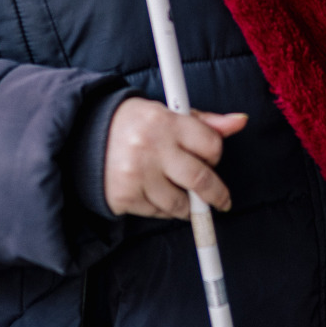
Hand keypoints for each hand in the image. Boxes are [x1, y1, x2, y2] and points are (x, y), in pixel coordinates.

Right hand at [103, 98, 247, 218]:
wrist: (85, 136)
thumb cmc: (135, 124)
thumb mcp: (168, 114)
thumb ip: (204, 121)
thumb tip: (239, 121)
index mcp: (165, 121)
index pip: (211, 145)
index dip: (215, 155)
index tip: (212, 160)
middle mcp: (151, 147)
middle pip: (200, 179)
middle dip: (216, 194)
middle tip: (221, 200)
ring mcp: (137, 174)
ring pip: (180, 203)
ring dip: (188, 205)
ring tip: (182, 194)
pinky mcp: (125, 196)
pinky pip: (158, 213)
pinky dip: (163, 209)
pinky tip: (156, 194)